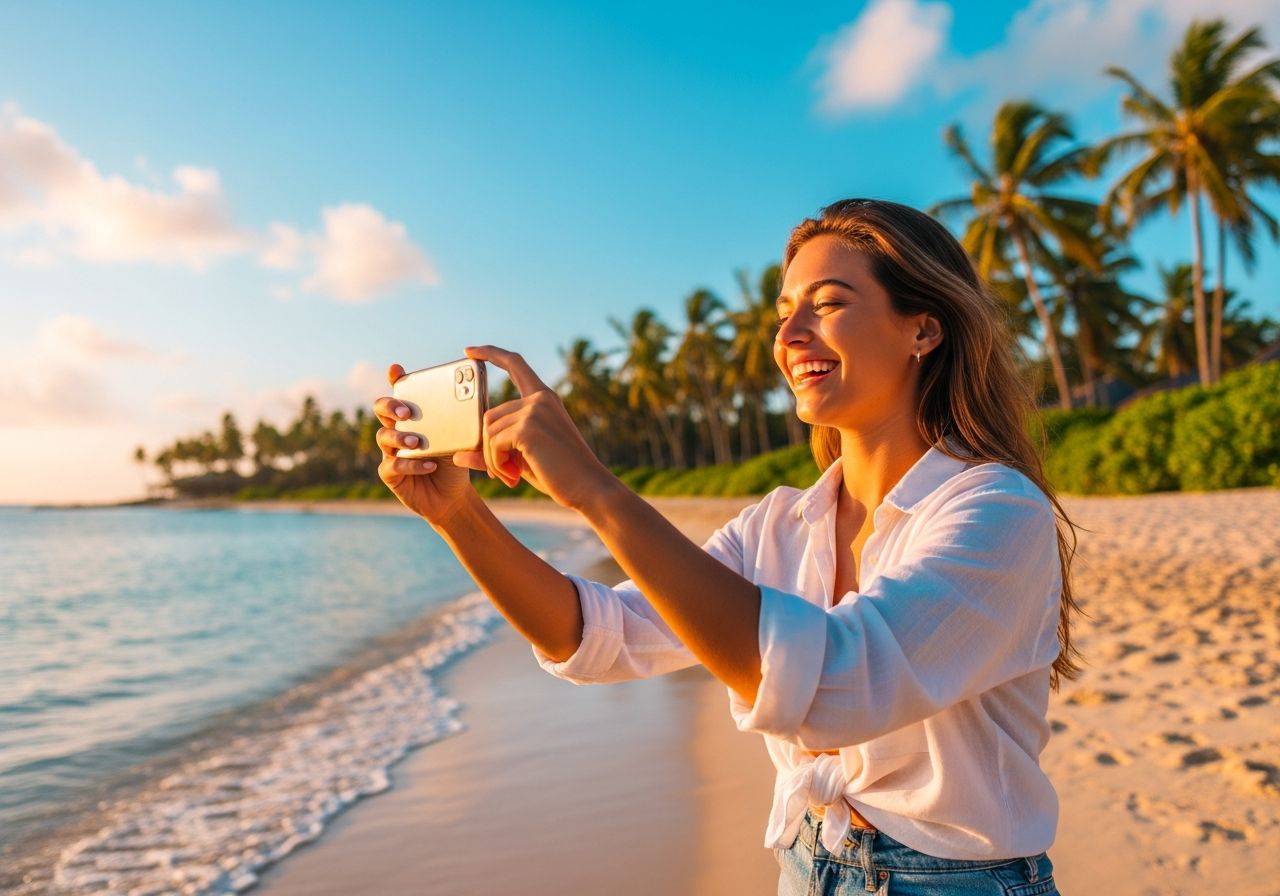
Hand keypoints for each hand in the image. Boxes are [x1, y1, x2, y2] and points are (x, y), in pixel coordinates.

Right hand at [374, 363, 477, 524]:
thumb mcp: (461, 438)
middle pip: (381, 409)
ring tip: (417, 442)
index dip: (395, 379)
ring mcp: (390, 451)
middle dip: (390, 406)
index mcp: (412, 417)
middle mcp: (396, 430)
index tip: (396, 370)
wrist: (452, 495)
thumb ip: (463, 421)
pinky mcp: (390, 473)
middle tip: (407, 412)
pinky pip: (393, 465)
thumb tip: (477, 401)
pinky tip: (429, 466)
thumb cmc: (455, 461)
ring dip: (400, 437)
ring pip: (383, 437)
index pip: (400, 392)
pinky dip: (411, 465)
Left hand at [455, 345, 613, 509]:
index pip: (515, 364)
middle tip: (504, 473)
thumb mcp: (523, 459)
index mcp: (544, 399)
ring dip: (492, 459)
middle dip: (489, 447)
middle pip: (489, 414)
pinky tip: (513, 477)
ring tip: (510, 477)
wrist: (589, 488)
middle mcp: (540, 399)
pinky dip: (496, 463)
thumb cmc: (560, 474)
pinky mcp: (528, 427)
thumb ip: (493, 452)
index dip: (490, 354)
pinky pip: (493, 443)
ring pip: (488, 431)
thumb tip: (457, 456)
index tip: (469, 351)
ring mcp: (534, 411)